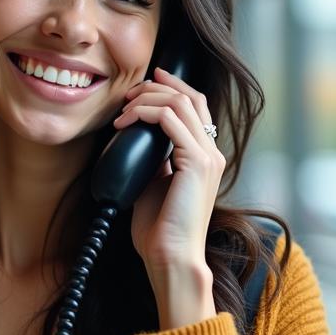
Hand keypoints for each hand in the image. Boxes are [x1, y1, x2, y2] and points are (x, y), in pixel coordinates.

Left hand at [114, 65, 224, 276]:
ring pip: (180, 102)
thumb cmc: (159, 226)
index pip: (197, 106)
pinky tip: (125, 123)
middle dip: (156, 87)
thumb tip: (136, 134)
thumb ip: (154, 156)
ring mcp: (208, 157)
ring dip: (146, 99)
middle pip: (191, 97)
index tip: (147, 79)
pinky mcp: (197, 163)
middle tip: (128, 93)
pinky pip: (170, 119)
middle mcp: (212, 153)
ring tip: (123, 111)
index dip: (173, 85)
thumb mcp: (155, 180)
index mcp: (206, 157)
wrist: (170, 255)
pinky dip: (144, 112)